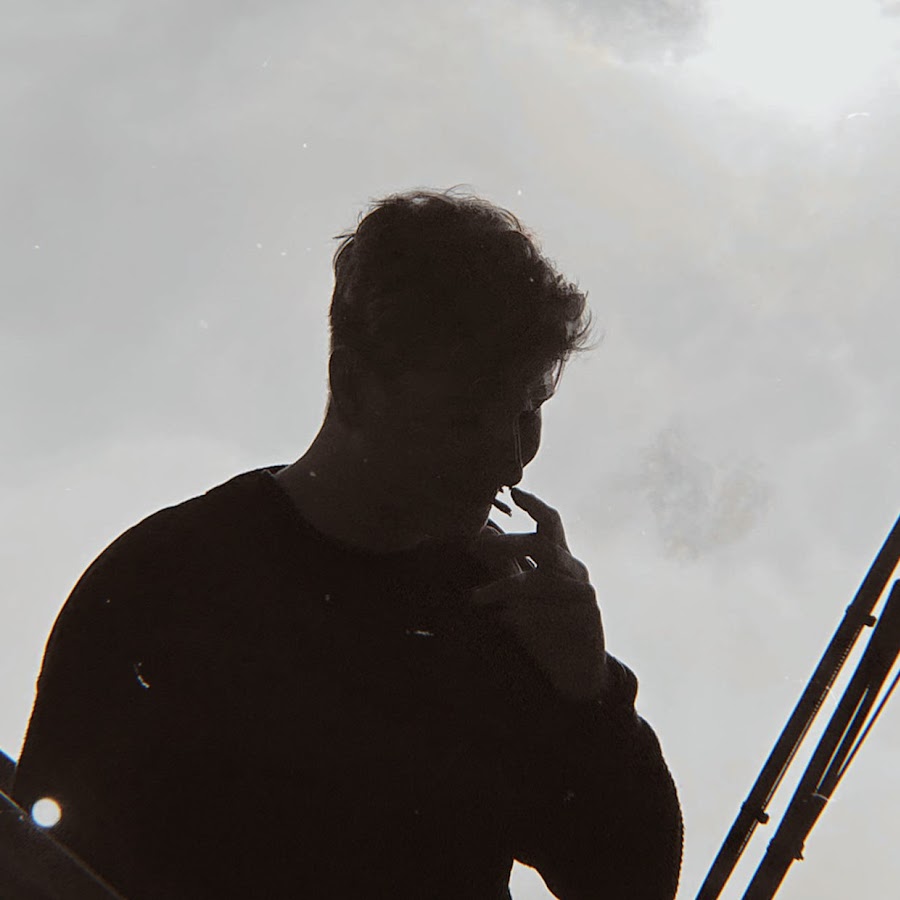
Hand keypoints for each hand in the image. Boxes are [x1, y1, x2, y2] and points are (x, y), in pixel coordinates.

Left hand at [471, 488, 605, 703]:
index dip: (533, 505)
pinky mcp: (586, 618)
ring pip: (542, 578)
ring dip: (506, 586)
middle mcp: (575, 571)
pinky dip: (524, 614)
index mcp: (561, 559)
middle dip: (510, 542)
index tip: (511, 492)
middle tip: (477, 546)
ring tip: (476, 597)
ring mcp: (583, 594)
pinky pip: (551, 610)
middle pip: (544, 544)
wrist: (576, 671)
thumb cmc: (547, 628)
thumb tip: (482, 534)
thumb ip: (505, 564)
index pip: (551, 522)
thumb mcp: (521, 592)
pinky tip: (503, 619)